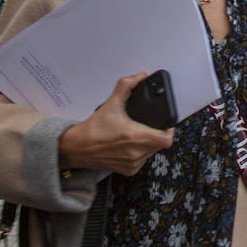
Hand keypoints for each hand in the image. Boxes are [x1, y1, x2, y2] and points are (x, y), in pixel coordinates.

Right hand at [57, 72, 174, 175]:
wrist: (77, 148)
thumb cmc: (92, 129)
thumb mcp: (110, 104)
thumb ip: (126, 87)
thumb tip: (139, 76)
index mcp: (134, 136)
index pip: (166, 138)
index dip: (170, 129)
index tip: (166, 123)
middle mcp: (135, 152)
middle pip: (160, 144)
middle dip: (157, 133)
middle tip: (149, 125)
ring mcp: (133, 163)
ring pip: (152, 152)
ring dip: (149, 142)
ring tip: (138, 133)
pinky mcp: (129, 170)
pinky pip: (143, 160)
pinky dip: (141, 152)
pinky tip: (131, 144)